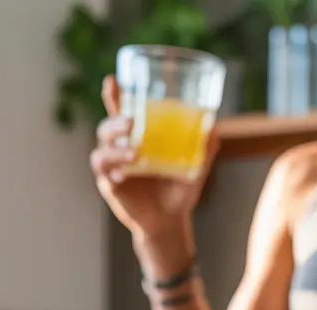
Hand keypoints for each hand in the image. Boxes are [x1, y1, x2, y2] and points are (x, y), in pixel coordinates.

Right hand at [90, 75, 218, 240]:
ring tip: (135, 152)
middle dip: (115, 120)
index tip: (112, 80)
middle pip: (107, 127)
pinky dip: (113, 168)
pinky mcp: (110, 186)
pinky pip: (104, 173)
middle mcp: (121, 149)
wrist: (171, 222)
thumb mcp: (195, 170)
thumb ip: (203, 150)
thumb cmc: (179, 192)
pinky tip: (124, 172)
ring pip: (102, 149)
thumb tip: (214, 127)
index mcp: (137, 138)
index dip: (114, 96)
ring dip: (115, 147)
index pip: (121, 112)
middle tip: (131, 122)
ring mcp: (113, 168)